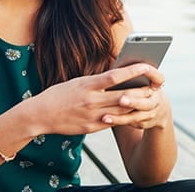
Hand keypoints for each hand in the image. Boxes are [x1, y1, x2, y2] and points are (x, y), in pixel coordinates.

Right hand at [32, 63, 161, 134]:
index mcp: (88, 84)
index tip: (147, 66)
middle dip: (142, 91)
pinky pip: (113, 122)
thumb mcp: (78, 81)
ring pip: (122, 111)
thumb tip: (117, 76)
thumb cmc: (59, 94)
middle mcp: (92, 99)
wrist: (39, 114)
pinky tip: (134, 114)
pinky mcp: (91, 128)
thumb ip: (97, 81)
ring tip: (149, 100)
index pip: (116, 75)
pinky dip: (125, 118)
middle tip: (155, 87)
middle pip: (124, 95)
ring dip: (138, 105)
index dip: (134, 71)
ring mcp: (92, 115)